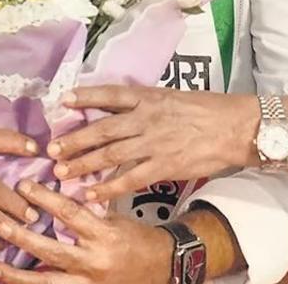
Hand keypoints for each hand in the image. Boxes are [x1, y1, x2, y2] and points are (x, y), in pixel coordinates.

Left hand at [0, 180, 171, 283]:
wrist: (165, 267)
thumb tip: (59, 196)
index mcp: (104, 235)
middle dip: (23, 238)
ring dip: (18, 276)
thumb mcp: (117, 218)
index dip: (45, 198)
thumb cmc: (140, 238)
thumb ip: (88, 212)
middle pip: (52, 251)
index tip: (23, 185)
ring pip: (48, 281)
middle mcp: (95, 261)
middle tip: (1, 225)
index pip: (69, 213)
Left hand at [47, 87, 257, 202]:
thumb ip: (146, 103)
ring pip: (111, 155)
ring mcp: (154, 143)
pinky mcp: (164, 166)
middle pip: (102, 129)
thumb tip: (121, 107)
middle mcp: (146, 118)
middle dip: (75, 140)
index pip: (110, 94)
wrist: (236, 127)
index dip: (86, 97)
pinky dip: (108, 187)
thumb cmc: (207, 110)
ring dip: (84, 165)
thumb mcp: (173, 96)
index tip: (63, 100)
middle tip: (51, 149)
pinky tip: (92, 194)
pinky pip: (130, 178)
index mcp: (149, 97)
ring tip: (62, 173)